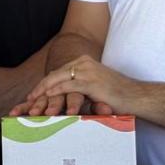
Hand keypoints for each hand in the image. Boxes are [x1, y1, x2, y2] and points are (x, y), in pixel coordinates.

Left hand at [12, 56, 127, 116]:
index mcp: (84, 62)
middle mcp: (84, 63)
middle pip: (55, 74)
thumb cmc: (118, 95)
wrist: (135, 96)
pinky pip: (66, 86)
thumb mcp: (95, 87)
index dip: (45, 83)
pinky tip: (46, 100)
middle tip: (29, 99)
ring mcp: (87, 71)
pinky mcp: (90, 82)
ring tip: (33, 102)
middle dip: (40, 87)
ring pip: (57, 79)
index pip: (59, 72)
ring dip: (43, 91)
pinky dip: (55, 93)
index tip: (35, 94)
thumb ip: (81, 88)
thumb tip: (65, 98)